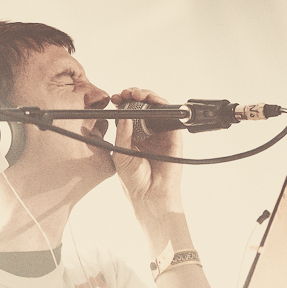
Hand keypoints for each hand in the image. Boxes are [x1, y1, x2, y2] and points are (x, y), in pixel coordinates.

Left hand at [110, 87, 183, 215]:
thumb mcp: (120, 154)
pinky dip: (161, 103)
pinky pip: (168, 114)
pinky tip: (151, 101)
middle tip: (125, 93)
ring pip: (155, 106)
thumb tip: (124, 115)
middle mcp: (146, 132)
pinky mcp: (172, 135)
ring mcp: (160, 132)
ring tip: (136, 94)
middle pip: (142, 106)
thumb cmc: (133, 179)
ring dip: (146, 95)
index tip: (114, 98)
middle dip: (133, 95)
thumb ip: (122, 134)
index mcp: (131, 136)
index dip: (122, 103)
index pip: (127, 113)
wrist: (149, 194)